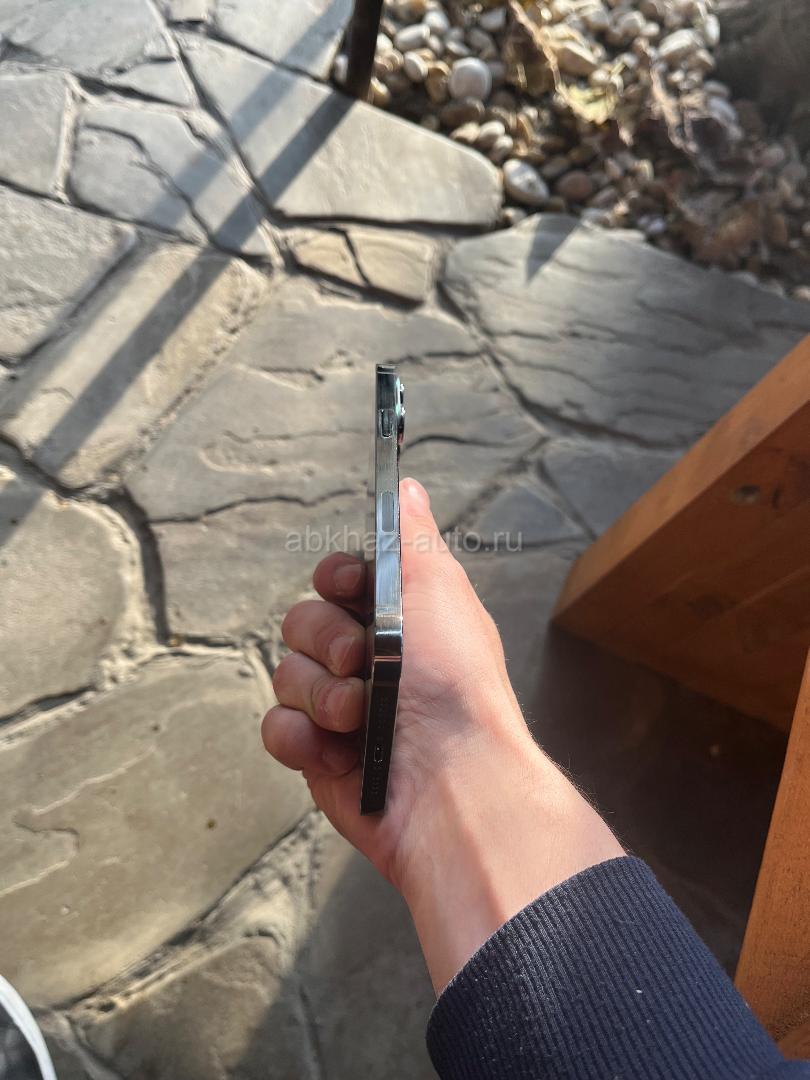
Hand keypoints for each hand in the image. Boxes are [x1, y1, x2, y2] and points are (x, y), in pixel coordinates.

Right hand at [262, 478, 622, 989]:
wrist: (449, 783)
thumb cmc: (454, 684)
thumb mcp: (439, 592)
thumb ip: (412, 539)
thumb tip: (408, 486)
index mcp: (398, 620)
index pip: (337, 579)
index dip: (334, 579)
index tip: (347, 587)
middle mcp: (367, 660)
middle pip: (301, 621)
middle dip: (327, 641)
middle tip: (363, 662)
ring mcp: (338, 709)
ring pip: (285, 674)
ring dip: (320, 694)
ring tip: (359, 719)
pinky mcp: (316, 755)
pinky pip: (275, 727)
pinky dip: (300, 737)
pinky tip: (334, 752)